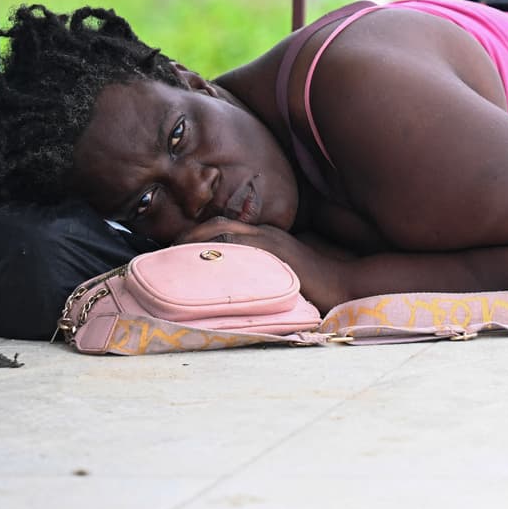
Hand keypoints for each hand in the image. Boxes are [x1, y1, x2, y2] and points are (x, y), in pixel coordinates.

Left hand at [174, 217, 343, 307]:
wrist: (342, 284)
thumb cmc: (314, 284)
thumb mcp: (279, 272)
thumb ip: (257, 268)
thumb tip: (227, 280)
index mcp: (266, 236)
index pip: (224, 226)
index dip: (195, 234)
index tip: (173, 248)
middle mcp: (265, 234)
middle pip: (219, 224)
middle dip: (188, 234)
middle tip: (164, 251)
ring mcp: (270, 242)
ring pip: (224, 230)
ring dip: (195, 240)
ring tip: (173, 256)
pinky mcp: (274, 254)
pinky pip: (238, 245)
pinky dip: (215, 248)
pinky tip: (198, 261)